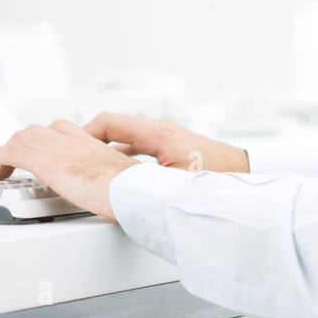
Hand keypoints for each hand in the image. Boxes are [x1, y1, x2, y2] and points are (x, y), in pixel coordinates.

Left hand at [0, 119, 139, 220]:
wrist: (133, 190)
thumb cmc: (136, 191)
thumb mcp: (126, 182)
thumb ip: (114, 181)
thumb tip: (118, 195)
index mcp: (92, 144)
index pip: (60, 130)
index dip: (43, 139)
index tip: (38, 150)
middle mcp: (72, 140)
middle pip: (35, 132)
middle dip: (19, 147)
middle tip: (12, 167)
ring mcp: (57, 148)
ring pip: (19, 140)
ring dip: (2, 155)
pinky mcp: (43, 160)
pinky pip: (5, 153)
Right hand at [81, 112, 249, 173]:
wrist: (249, 173)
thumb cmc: (222, 177)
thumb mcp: (179, 185)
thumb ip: (148, 187)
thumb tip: (121, 195)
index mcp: (157, 133)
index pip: (108, 123)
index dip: (83, 135)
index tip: (68, 151)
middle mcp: (159, 130)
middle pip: (111, 127)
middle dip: (87, 141)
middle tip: (68, 157)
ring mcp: (165, 138)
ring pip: (123, 138)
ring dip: (103, 150)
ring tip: (84, 166)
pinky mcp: (171, 149)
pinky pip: (135, 148)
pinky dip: (120, 157)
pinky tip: (114, 174)